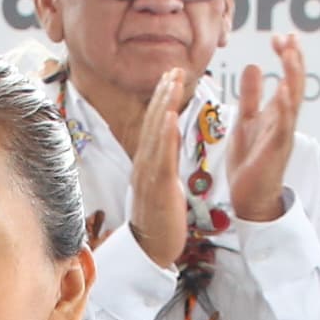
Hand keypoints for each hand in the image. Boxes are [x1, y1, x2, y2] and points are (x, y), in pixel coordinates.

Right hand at [129, 69, 202, 268]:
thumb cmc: (159, 223)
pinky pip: (161, 156)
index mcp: (147, 164)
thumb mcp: (162, 188)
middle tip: (174, 68)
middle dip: (163, 93)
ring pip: (156, 133)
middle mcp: (144, 164)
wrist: (150, 251)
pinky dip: (164, 134)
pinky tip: (168, 115)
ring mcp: (149, 175)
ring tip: (172, 80)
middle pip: (153, 122)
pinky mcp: (158, 187)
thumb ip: (163, 167)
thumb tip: (166, 151)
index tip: (171, 78)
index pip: (155, 125)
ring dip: (164, 103)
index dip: (162, 99)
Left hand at [224, 37, 304, 225]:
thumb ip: (251, 95)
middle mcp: (284, 121)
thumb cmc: (250, 162)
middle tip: (290, 36)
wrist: (249, 197)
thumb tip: (253, 65)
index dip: (286, 56)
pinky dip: (284, 107)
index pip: (287, 78)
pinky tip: (282, 89)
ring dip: (292, 76)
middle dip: (294, 59)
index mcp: (277, 113)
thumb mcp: (246, 121)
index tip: (280, 36)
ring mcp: (283, 134)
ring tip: (290, 53)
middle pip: (295, 84)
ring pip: (293, 101)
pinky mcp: (276, 149)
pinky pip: (283, 125)